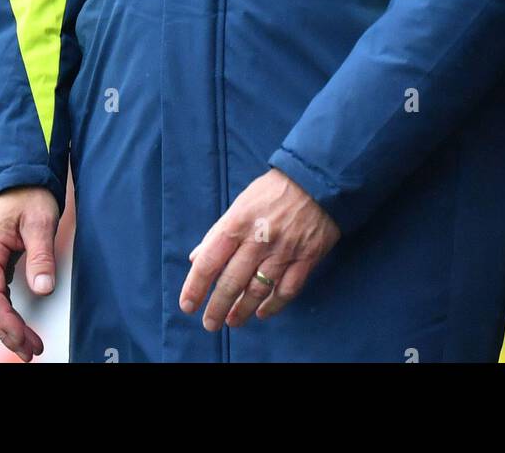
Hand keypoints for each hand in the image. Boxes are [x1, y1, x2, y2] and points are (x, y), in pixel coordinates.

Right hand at [0, 185, 59, 361]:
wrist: (19, 174)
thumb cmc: (29, 193)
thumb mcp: (41, 220)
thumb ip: (41, 255)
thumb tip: (43, 290)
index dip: (7, 323)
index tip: (26, 342)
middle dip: (9, 332)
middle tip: (33, 352)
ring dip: (8, 326)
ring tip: (31, 347)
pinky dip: (8, 312)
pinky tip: (21, 326)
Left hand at [179, 168, 340, 329]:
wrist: (316, 180)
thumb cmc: (272, 191)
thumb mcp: (240, 204)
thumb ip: (218, 232)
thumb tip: (196, 258)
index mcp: (237, 223)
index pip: (210, 261)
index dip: (196, 287)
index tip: (188, 306)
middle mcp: (258, 240)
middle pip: (232, 282)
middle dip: (217, 307)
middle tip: (210, 324)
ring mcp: (284, 251)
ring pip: (258, 291)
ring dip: (242, 310)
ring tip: (232, 321)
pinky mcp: (306, 258)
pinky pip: (287, 290)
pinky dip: (273, 306)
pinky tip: (262, 312)